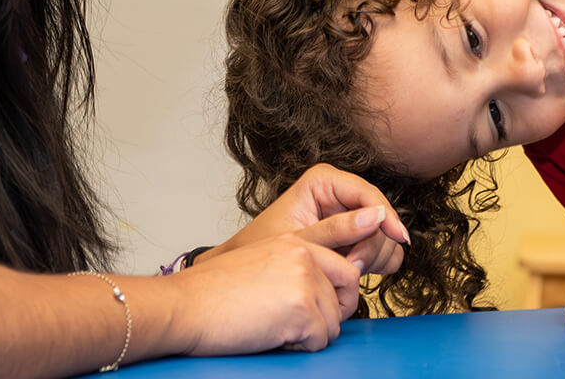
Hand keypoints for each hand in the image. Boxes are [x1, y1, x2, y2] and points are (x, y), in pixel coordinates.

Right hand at [168, 207, 395, 353]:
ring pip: (336, 319)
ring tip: (273, 324)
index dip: (361, 226)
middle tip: (297, 319)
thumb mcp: (258, 262)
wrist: (185, 307)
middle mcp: (304, 252)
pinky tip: (273, 335)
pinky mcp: (303, 305)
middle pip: (349, 285)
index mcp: (292, 239)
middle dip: (334, 309)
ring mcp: (305, 277)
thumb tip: (319, 288)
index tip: (379, 217)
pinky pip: (321, 338)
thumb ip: (293, 265)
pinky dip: (301, 347)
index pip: (337, 230)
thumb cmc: (212, 295)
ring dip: (310, 333)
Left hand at [204, 163, 409, 274]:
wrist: (248, 272)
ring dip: (373, 257)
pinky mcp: (354, 238)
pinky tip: (353, 273)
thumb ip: (337, 229)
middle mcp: (340, 194)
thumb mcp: (299, 239)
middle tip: (352, 266)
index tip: (397, 237)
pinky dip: (374, 265)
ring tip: (345, 270)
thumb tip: (376, 216)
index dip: (386, 215)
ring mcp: (349, 217)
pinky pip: (381, 250)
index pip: (368, 194)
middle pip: (380, 217)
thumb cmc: (262, 249)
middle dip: (371, 244)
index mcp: (324, 181)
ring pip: (384, 236)